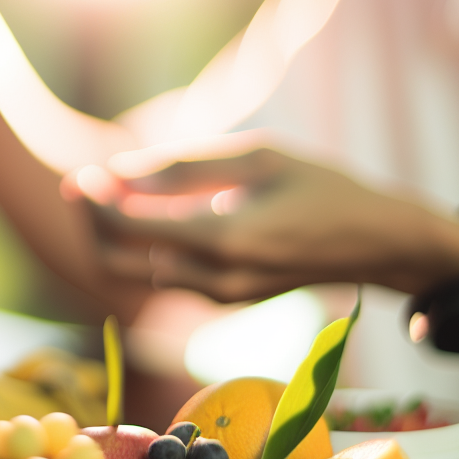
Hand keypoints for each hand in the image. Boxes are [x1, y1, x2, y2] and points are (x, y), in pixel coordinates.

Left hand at [75, 137, 458, 302]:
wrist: (378, 244)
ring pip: (136, 272)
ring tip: (113, 188)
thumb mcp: (260, 156)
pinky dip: (144, 246)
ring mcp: (218, 297)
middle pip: (117, 262)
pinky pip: (165, 275)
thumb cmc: (324, 187)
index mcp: (223, 239)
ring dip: (114, 236)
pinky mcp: (224, 301)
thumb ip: (185, 166)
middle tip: (84, 183)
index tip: (80, 171)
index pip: (129, 226)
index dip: (94, 198)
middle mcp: (214, 279)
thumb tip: (119, 169)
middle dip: (90, 224)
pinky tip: (151, 211)